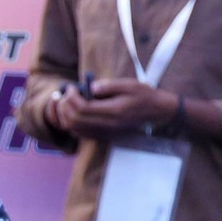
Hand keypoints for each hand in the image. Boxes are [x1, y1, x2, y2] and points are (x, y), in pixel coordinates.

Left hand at [48, 77, 179, 139]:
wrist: (156, 112)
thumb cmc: (143, 95)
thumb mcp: (129, 85)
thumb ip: (109, 86)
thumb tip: (91, 87)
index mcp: (113, 111)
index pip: (83, 108)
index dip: (71, 98)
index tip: (72, 88)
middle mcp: (107, 125)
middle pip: (75, 120)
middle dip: (64, 106)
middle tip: (65, 94)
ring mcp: (105, 133)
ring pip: (74, 129)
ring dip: (65, 115)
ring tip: (67, 102)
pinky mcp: (104, 136)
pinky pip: (80, 133)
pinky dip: (71, 123)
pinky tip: (74, 112)